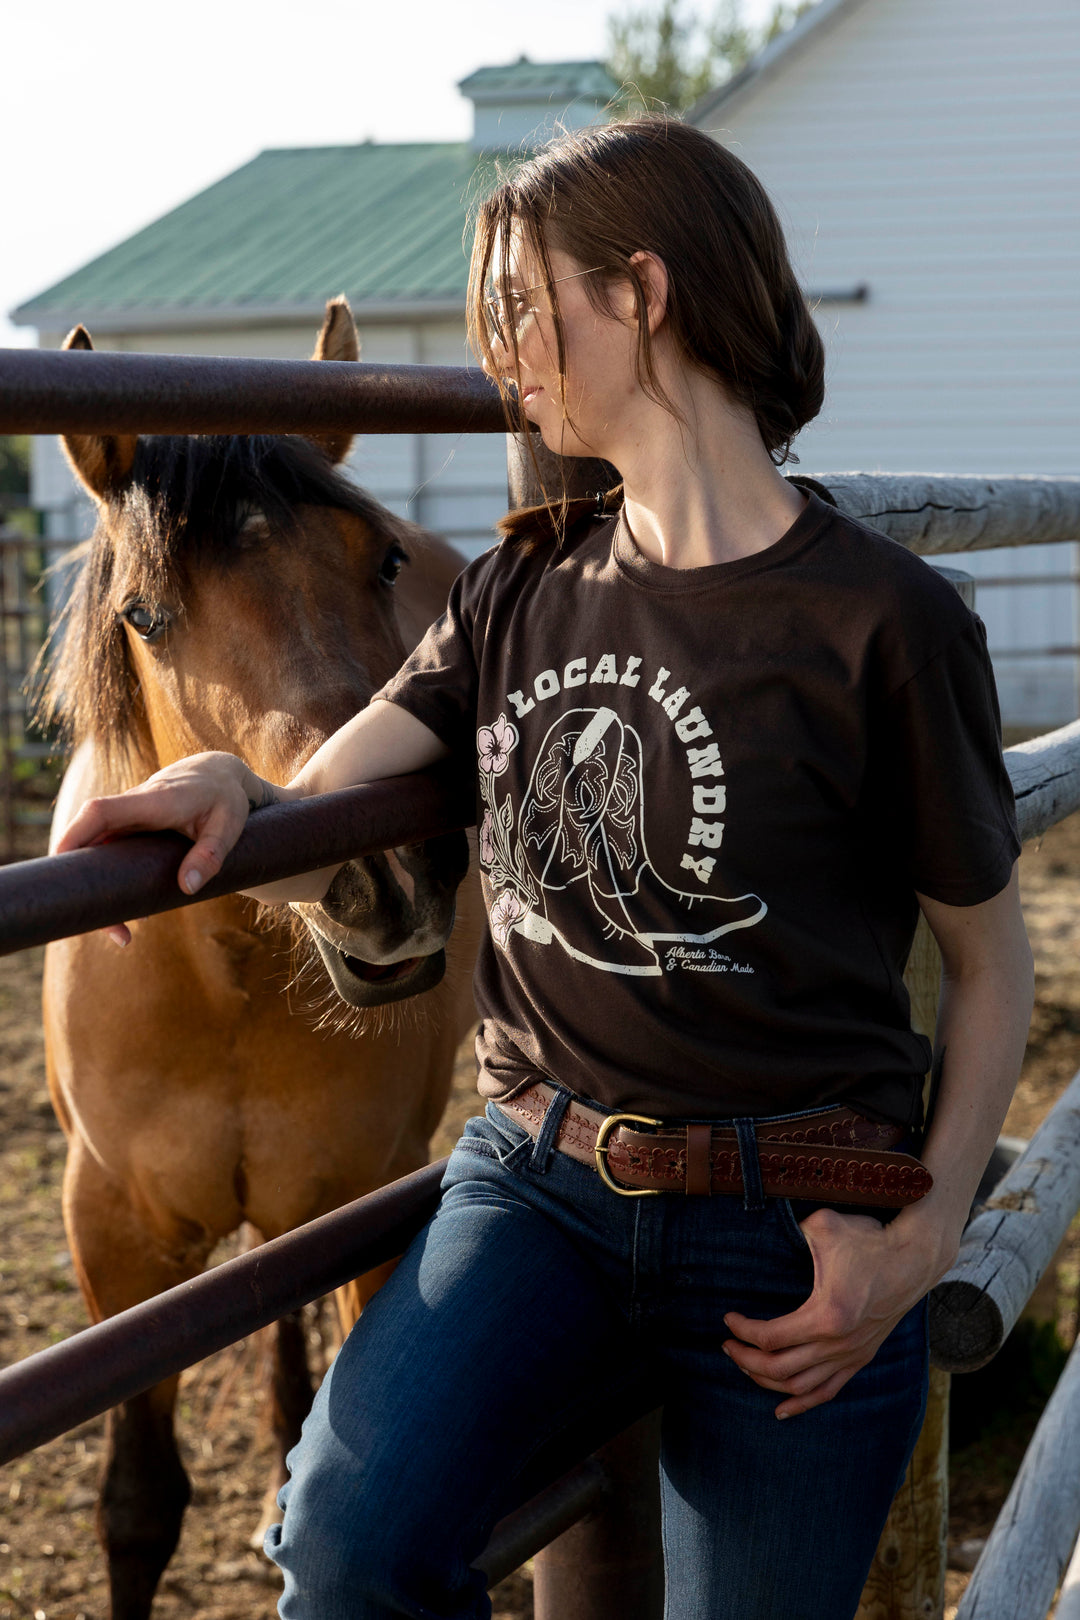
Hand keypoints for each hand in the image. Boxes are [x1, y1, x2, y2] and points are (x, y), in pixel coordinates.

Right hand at [55, 752, 259, 944]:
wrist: (217, 773)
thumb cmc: (224, 798)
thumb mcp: (229, 826)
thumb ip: (211, 854)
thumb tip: (187, 888)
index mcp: (153, 801)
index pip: (100, 812)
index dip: (75, 836)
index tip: (63, 870)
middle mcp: (131, 806)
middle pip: (86, 838)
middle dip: (82, 882)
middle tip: (114, 931)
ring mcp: (125, 817)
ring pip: (94, 850)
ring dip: (96, 889)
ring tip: (123, 934)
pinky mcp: (126, 827)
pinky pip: (105, 853)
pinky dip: (106, 881)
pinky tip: (126, 911)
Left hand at [722, 1205, 941, 1418]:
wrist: (914, 1258)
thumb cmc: (869, 1239)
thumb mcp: (824, 1226)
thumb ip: (791, 1230)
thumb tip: (765, 1229)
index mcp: (826, 1316)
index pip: (770, 1337)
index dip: (743, 1330)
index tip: (728, 1318)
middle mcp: (839, 1344)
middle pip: (779, 1369)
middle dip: (745, 1360)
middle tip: (727, 1346)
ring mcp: (851, 1355)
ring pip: (800, 1386)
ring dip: (766, 1381)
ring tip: (744, 1365)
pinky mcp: (861, 1358)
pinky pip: (828, 1392)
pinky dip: (802, 1403)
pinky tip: (781, 1410)